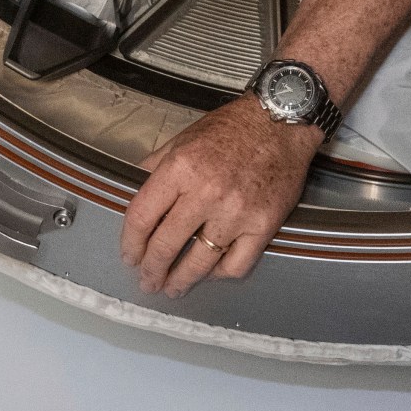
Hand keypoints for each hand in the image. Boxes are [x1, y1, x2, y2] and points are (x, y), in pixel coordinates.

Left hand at [121, 97, 319, 296]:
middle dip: (151, 269)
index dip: (130, 243)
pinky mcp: (263, 225)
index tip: (129, 256)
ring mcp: (237, 213)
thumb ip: (155, 167)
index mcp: (180, 169)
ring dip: (181, 280)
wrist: (281, 122)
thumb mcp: (182, 139)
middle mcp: (206, 193)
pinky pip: (236, 264)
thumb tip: (133, 191)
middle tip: (147, 281)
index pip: (142, 217)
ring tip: (172, 287)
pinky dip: (219, 274)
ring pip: (199, 262)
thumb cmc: (231, 129)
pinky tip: (209, 273)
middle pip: (166, 245)